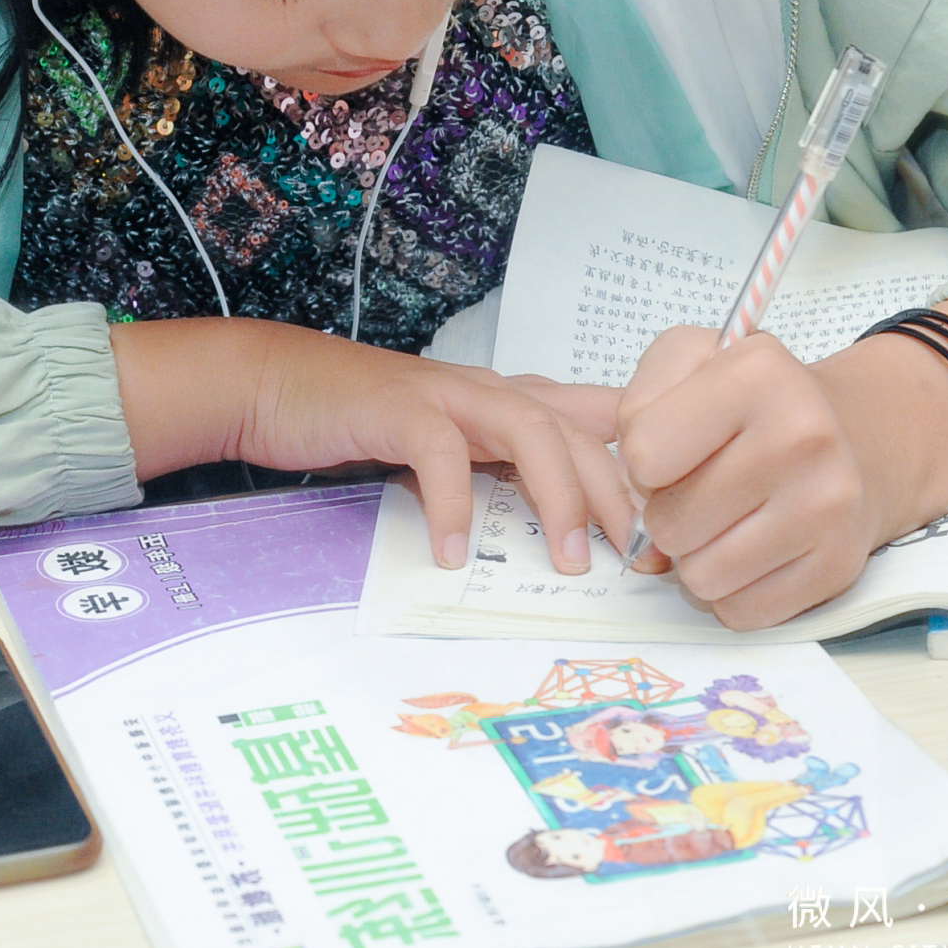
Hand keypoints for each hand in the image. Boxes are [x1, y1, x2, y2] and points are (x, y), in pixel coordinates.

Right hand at [108, 320, 632, 574]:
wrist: (280, 385)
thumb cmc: (369, 424)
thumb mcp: (453, 449)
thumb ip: (501, 474)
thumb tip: (561, 537)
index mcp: (512, 401)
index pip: (599, 422)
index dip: (641, 471)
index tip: (667, 532)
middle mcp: (493, 391)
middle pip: (580, 432)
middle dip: (619, 496)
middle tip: (640, 561)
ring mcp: (447, 395)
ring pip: (530, 433)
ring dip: (558, 497)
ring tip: (567, 561)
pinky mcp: (398, 408)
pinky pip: (440, 454)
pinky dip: (454, 503)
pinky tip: (453, 554)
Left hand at [614, 300, 947, 629]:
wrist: (855, 437)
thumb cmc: (753, 402)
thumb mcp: (688, 361)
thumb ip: (636, 402)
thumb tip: (632, 492)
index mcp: (758, 372)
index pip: (644, 454)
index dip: (642, 460)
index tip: (674, 448)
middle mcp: (803, 435)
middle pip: (669, 524)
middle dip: (668, 513)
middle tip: (699, 490)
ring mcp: (828, 505)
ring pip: (701, 577)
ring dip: (697, 556)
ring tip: (724, 520)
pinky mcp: (839, 565)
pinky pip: (742, 611)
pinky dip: (733, 589)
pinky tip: (752, 549)